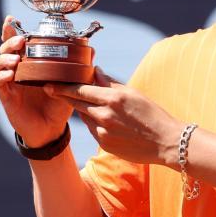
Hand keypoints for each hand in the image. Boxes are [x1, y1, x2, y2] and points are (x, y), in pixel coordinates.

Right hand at [0, 16, 73, 146]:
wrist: (51, 128)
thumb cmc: (58, 102)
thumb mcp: (69, 82)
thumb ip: (77, 66)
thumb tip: (91, 49)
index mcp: (29, 62)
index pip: (17, 43)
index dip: (11, 30)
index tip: (11, 18)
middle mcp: (16, 69)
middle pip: (4, 48)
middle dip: (10, 41)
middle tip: (21, 41)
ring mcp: (9, 82)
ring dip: (4, 58)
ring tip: (17, 60)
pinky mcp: (6, 96)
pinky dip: (2, 76)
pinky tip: (10, 75)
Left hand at [45, 68, 179, 166]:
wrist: (166, 142)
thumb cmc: (153, 115)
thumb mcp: (134, 94)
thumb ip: (111, 84)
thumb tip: (96, 72)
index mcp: (113, 99)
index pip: (80, 90)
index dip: (62, 86)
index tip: (49, 83)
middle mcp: (104, 115)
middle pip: (76, 103)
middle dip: (63, 96)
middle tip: (51, 89)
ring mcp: (103, 131)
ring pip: (84, 116)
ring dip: (84, 109)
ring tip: (92, 105)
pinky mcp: (104, 144)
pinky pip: (93, 130)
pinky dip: (95, 123)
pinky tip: (108, 122)